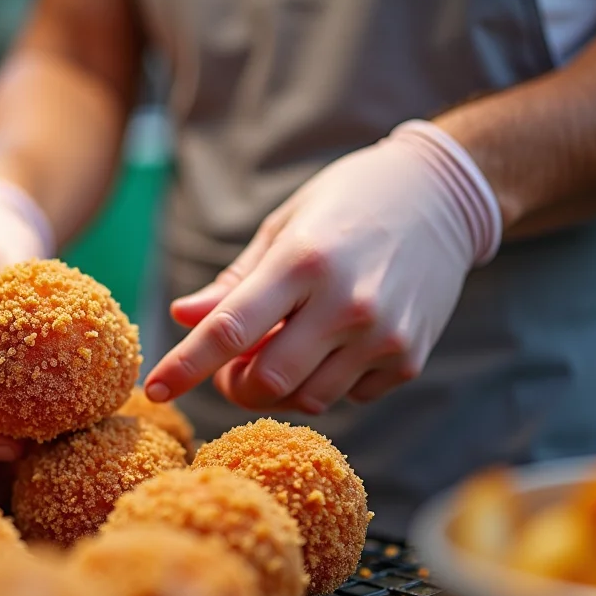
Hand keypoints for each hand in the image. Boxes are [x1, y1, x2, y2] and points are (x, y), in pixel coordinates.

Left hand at [144, 120, 500, 413]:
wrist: (442, 196)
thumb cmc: (347, 204)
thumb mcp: (284, 228)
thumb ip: (234, 283)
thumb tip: (183, 318)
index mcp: (303, 261)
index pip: (230, 330)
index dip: (185, 366)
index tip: (153, 390)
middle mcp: (345, 303)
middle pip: (267, 381)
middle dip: (235, 384)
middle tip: (233, 366)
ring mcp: (382, 335)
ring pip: (308, 399)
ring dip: (282, 385)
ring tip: (287, 346)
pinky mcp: (409, 357)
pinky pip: (349, 396)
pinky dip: (328, 381)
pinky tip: (335, 343)